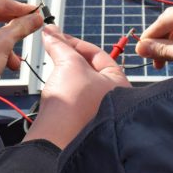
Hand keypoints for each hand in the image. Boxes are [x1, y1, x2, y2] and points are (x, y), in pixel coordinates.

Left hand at [0, 0, 41, 117]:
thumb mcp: (3, 42)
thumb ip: (22, 26)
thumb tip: (34, 18)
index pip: (0, 2)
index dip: (21, 9)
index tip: (34, 12)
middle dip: (11, 29)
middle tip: (28, 29)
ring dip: (2, 43)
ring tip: (13, 59)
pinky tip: (0, 60)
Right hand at [23, 26, 129, 148]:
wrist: (58, 139)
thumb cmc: (75, 106)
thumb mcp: (69, 64)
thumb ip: (61, 45)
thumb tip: (51, 33)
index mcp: (120, 84)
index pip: (98, 54)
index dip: (76, 42)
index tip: (58, 36)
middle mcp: (113, 99)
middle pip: (89, 67)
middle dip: (69, 56)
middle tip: (53, 45)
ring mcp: (97, 112)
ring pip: (80, 82)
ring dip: (64, 71)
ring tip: (52, 65)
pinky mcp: (81, 121)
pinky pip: (72, 98)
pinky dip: (62, 88)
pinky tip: (53, 86)